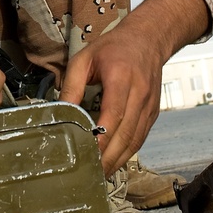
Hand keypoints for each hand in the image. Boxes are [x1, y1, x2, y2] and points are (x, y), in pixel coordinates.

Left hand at [58, 20, 164, 176]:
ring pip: (135, 140)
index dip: (102, 137)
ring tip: (100, 173)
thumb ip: (72, 85)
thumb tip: (60, 111)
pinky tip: (114, 161)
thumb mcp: (85, 59)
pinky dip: (128, 152)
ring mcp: (149, 105)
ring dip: (118, 160)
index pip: (113, 114)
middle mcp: (139, 93)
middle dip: (108, 157)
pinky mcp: (153, 112)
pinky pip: (141, 137)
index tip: (87, 152)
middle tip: (90, 173)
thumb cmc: (115, 47)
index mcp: (121, 77)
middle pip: (126, 133)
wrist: (148, 39)